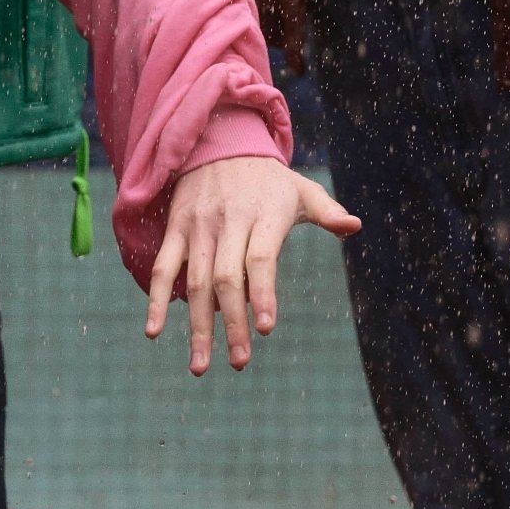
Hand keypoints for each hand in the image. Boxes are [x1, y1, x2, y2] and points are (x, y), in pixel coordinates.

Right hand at [144, 153, 360, 376]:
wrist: (217, 142)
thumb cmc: (267, 179)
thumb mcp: (300, 189)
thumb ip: (327, 211)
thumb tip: (356, 226)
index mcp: (262, 215)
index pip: (261, 259)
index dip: (263, 294)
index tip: (266, 329)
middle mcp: (228, 223)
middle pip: (227, 280)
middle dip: (232, 324)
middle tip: (240, 363)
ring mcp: (198, 228)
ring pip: (196, 282)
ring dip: (197, 326)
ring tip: (201, 366)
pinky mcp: (175, 230)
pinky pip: (164, 268)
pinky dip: (157, 300)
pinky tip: (153, 332)